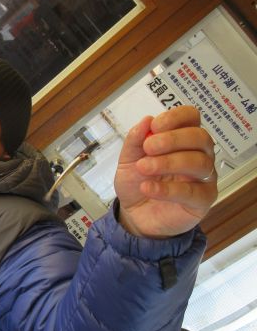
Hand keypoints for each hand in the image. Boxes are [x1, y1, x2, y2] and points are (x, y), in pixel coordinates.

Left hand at [114, 106, 216, 237]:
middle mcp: (199, 154)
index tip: (155, 125)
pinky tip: (148, 188)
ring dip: (169, 162)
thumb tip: (146, 120)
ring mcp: (203, 178)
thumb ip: (135, 140)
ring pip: (199, 162)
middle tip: (148, 148)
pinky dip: (168, 189)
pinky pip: (193, 192)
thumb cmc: (137, 181)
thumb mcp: (127, 159)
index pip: (192, 117)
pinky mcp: (202, 201)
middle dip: (172, 139)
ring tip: (144, 168)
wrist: (133, 214)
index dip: (176, 117)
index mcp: (182, 139)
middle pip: (200, 137)